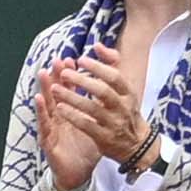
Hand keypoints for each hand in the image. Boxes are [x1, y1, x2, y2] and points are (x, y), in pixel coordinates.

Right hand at [38, 64, 101, 190]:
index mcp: (73, 113)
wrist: (77, 175)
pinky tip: (39, 99)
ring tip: (44, 73)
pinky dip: (41, 111)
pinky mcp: (48, 141)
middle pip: (58, 93)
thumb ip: (104, 109)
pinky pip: (45, 124)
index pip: (72, 90)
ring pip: (48, 105)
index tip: (75, 60)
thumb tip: (114, 92)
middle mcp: (60, 118)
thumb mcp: (101, 125)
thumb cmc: (86, 149)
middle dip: (58, 76)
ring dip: (46, 88)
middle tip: (58, 60)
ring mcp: (53, 129)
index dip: (73, 76)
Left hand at [53, 54, 149, 174]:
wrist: (136, 145)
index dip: (98, 67)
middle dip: (83, 81)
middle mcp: (122, 107)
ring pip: (92, 109)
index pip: (115, 77)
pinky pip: (86, 125)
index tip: (81, 59)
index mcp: (128, 93)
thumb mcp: (123, 89)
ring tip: (55, 89)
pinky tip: (59, 108)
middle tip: (63, 73)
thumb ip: (111, 66)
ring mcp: (113, 123)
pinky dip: (72, 116)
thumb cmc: (124, 111)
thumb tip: (97, 45)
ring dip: (72, 97)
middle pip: (103, 91)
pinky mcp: (104, 138)